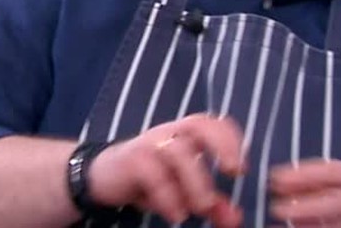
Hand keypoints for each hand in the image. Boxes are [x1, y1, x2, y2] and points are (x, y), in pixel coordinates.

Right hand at [86, 113, 246, 226]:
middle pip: (199, 125)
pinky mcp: (130, 160)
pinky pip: (153, 173)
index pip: (213, 123)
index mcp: (184, 136)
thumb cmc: (147, 180)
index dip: (231, 140)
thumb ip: (210, 203)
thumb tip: (235, 218)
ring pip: (178, 152)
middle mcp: (168, 134)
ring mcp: (148, 144)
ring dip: (196, 183)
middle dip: (222, 145)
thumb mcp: (182, 192)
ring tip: (201, 208)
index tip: (241, 171)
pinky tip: (175, 215)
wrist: (100, 178)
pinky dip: (168, 196)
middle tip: (234, 173)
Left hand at [269, 160, 340, 227]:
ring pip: (336, 226)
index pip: (329, 172)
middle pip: (331, 202)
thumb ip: (338, 181)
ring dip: (310, 225)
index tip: (274, 178)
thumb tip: (297, 187)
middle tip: (275, 207)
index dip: (299, 175)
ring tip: (290, 223)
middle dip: (302, 205)